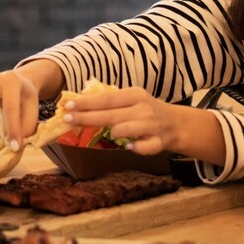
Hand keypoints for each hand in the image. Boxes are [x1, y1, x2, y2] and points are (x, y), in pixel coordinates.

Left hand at [63, 87, 224, 163]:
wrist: (176, 123)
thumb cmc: (145, 111)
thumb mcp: (131, 100)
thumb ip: (110, 102)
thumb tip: (78, 104)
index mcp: (134, 95)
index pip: (106, 98)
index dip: (87, 102)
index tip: (68, 105)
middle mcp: (143, 108)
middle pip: (111, 114)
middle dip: (88, 117)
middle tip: (67, 118)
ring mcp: (152, 125)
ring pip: (129, 128)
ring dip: (116, 130)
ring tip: (110, 133)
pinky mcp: (160, 142)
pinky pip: (147, 146)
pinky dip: (137, 147)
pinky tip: (129, 147)